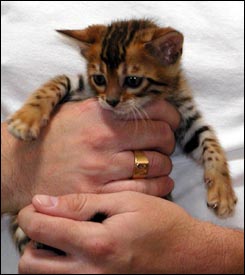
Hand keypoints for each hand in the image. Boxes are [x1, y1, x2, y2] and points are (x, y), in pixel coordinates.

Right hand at [1, 99, 179, 212]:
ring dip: (165, 165)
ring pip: (157, 165)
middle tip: (163, 146)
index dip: (170, 116)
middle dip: (168, 141)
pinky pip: (144, 191)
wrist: (18, 167)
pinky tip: (159, 184)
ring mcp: (101, 168)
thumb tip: (140, 107)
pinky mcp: (97, 194)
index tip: (171, 123)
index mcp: (100, 114)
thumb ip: (107, 109)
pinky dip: (160, 187)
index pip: (154, 109)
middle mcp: (103, 138)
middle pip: (161, 137)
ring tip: (160, 166)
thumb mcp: (75, 111)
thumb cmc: (50, 137)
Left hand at [18, 192, 243, 273]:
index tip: (35, 205)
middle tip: (46, 220)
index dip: (30, 214)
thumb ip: (83, 203)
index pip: (43, 230)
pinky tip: (72, 251)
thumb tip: (44, 201)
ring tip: (59, 236)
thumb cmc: (160, 221)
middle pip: (31, 263)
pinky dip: (56, 268)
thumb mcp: (125, 201)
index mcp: (98, 243)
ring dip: (41, 255)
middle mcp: (91, 274)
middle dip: (31, 238)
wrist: (188, 253)